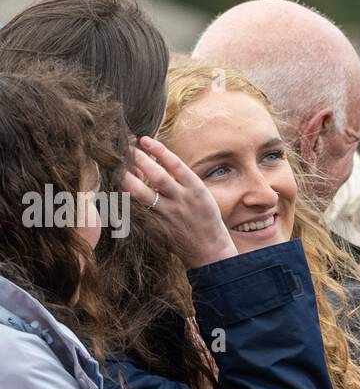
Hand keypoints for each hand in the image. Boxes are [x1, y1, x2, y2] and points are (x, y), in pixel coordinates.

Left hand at [123, 134, 237, 268]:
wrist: (209, 249)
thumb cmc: (205, 217)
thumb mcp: (201, 194)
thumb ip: (181, 179)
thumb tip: (156, 160)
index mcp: (195, 189)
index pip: (175, 164)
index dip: (158, 150)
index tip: (144, 139)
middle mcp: (182, 200)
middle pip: (157, 176)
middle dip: (140, 160)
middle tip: (128, 149)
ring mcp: (168, 214)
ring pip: (143, 194)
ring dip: (129, 178)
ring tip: (121, 168)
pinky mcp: (158, 226)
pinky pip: (139, 209)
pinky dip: (130, 197)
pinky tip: (124, 188)